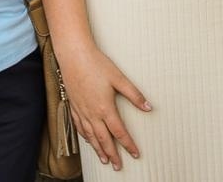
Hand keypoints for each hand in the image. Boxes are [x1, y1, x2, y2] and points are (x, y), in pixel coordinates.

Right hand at [60, 41, 149, 169]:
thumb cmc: (97, 64)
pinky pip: (79, 127)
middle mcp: (92, 113)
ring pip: (90, 136)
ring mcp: (81, 111)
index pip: (119, 132)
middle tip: (118, 166)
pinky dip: (85, 137)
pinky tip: (88, 141)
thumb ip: (134, 94)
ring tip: (104, 159)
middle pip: (103, 139)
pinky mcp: (74, 106)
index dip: (128, 144)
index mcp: (105, 108)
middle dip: (112, 154)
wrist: (73, 56)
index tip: (135, 154)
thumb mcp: (119, 78)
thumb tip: (148, 107)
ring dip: (98, 149)